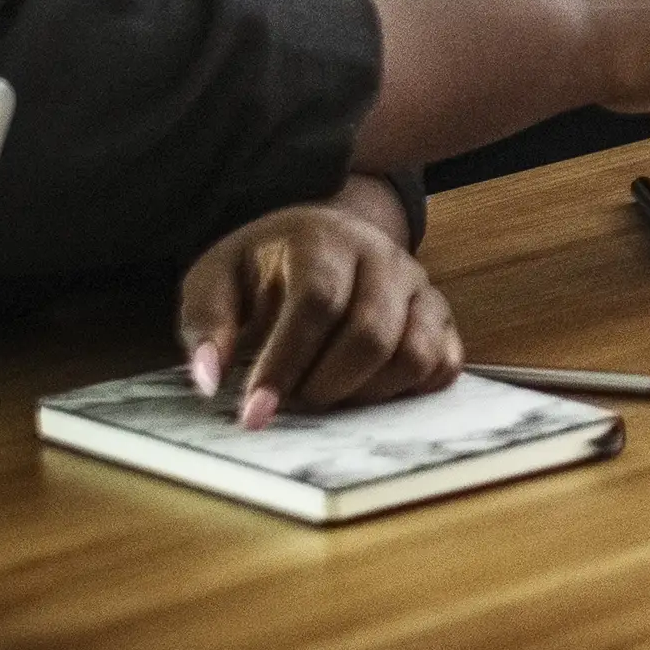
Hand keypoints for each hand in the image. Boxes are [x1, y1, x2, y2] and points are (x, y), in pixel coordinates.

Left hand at [178, 189, 459, 426]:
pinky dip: (408, 391)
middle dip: (325, 386)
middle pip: (372, 334)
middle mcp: (383, 256)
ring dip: (366, 393)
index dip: (285, 363)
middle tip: (293, 402)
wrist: (316, 243)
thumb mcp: (214, 282)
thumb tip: (210, 380)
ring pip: (414, 355)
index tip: (254, 412)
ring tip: (326, 394)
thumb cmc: (260, 270)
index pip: (317, 303)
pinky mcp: (440, 317)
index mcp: (324, 238)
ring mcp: (420, 286)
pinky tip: (366, 390)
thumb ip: (206, 325)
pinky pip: (443, 366)